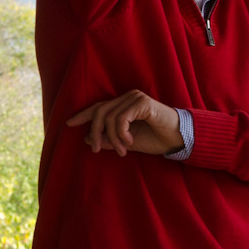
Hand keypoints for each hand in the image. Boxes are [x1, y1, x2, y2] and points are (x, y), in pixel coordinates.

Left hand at [67, 90, 184, 157]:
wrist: (178, 139)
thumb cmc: (156, 139)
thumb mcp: (128, 142)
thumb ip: (110, 139)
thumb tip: (88, 139)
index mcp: (124, 104)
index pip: (99, 107)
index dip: (83, 115)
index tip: (69, 124)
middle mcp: (128, 97)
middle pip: (100, 111)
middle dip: (95, 132)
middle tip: (96, 150)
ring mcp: (135, 98)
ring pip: (109, 118)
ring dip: (112, 138)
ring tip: (123, 151)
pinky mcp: (142, 103)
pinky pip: (121, 119)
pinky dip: (121, 134)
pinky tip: (130, 142)